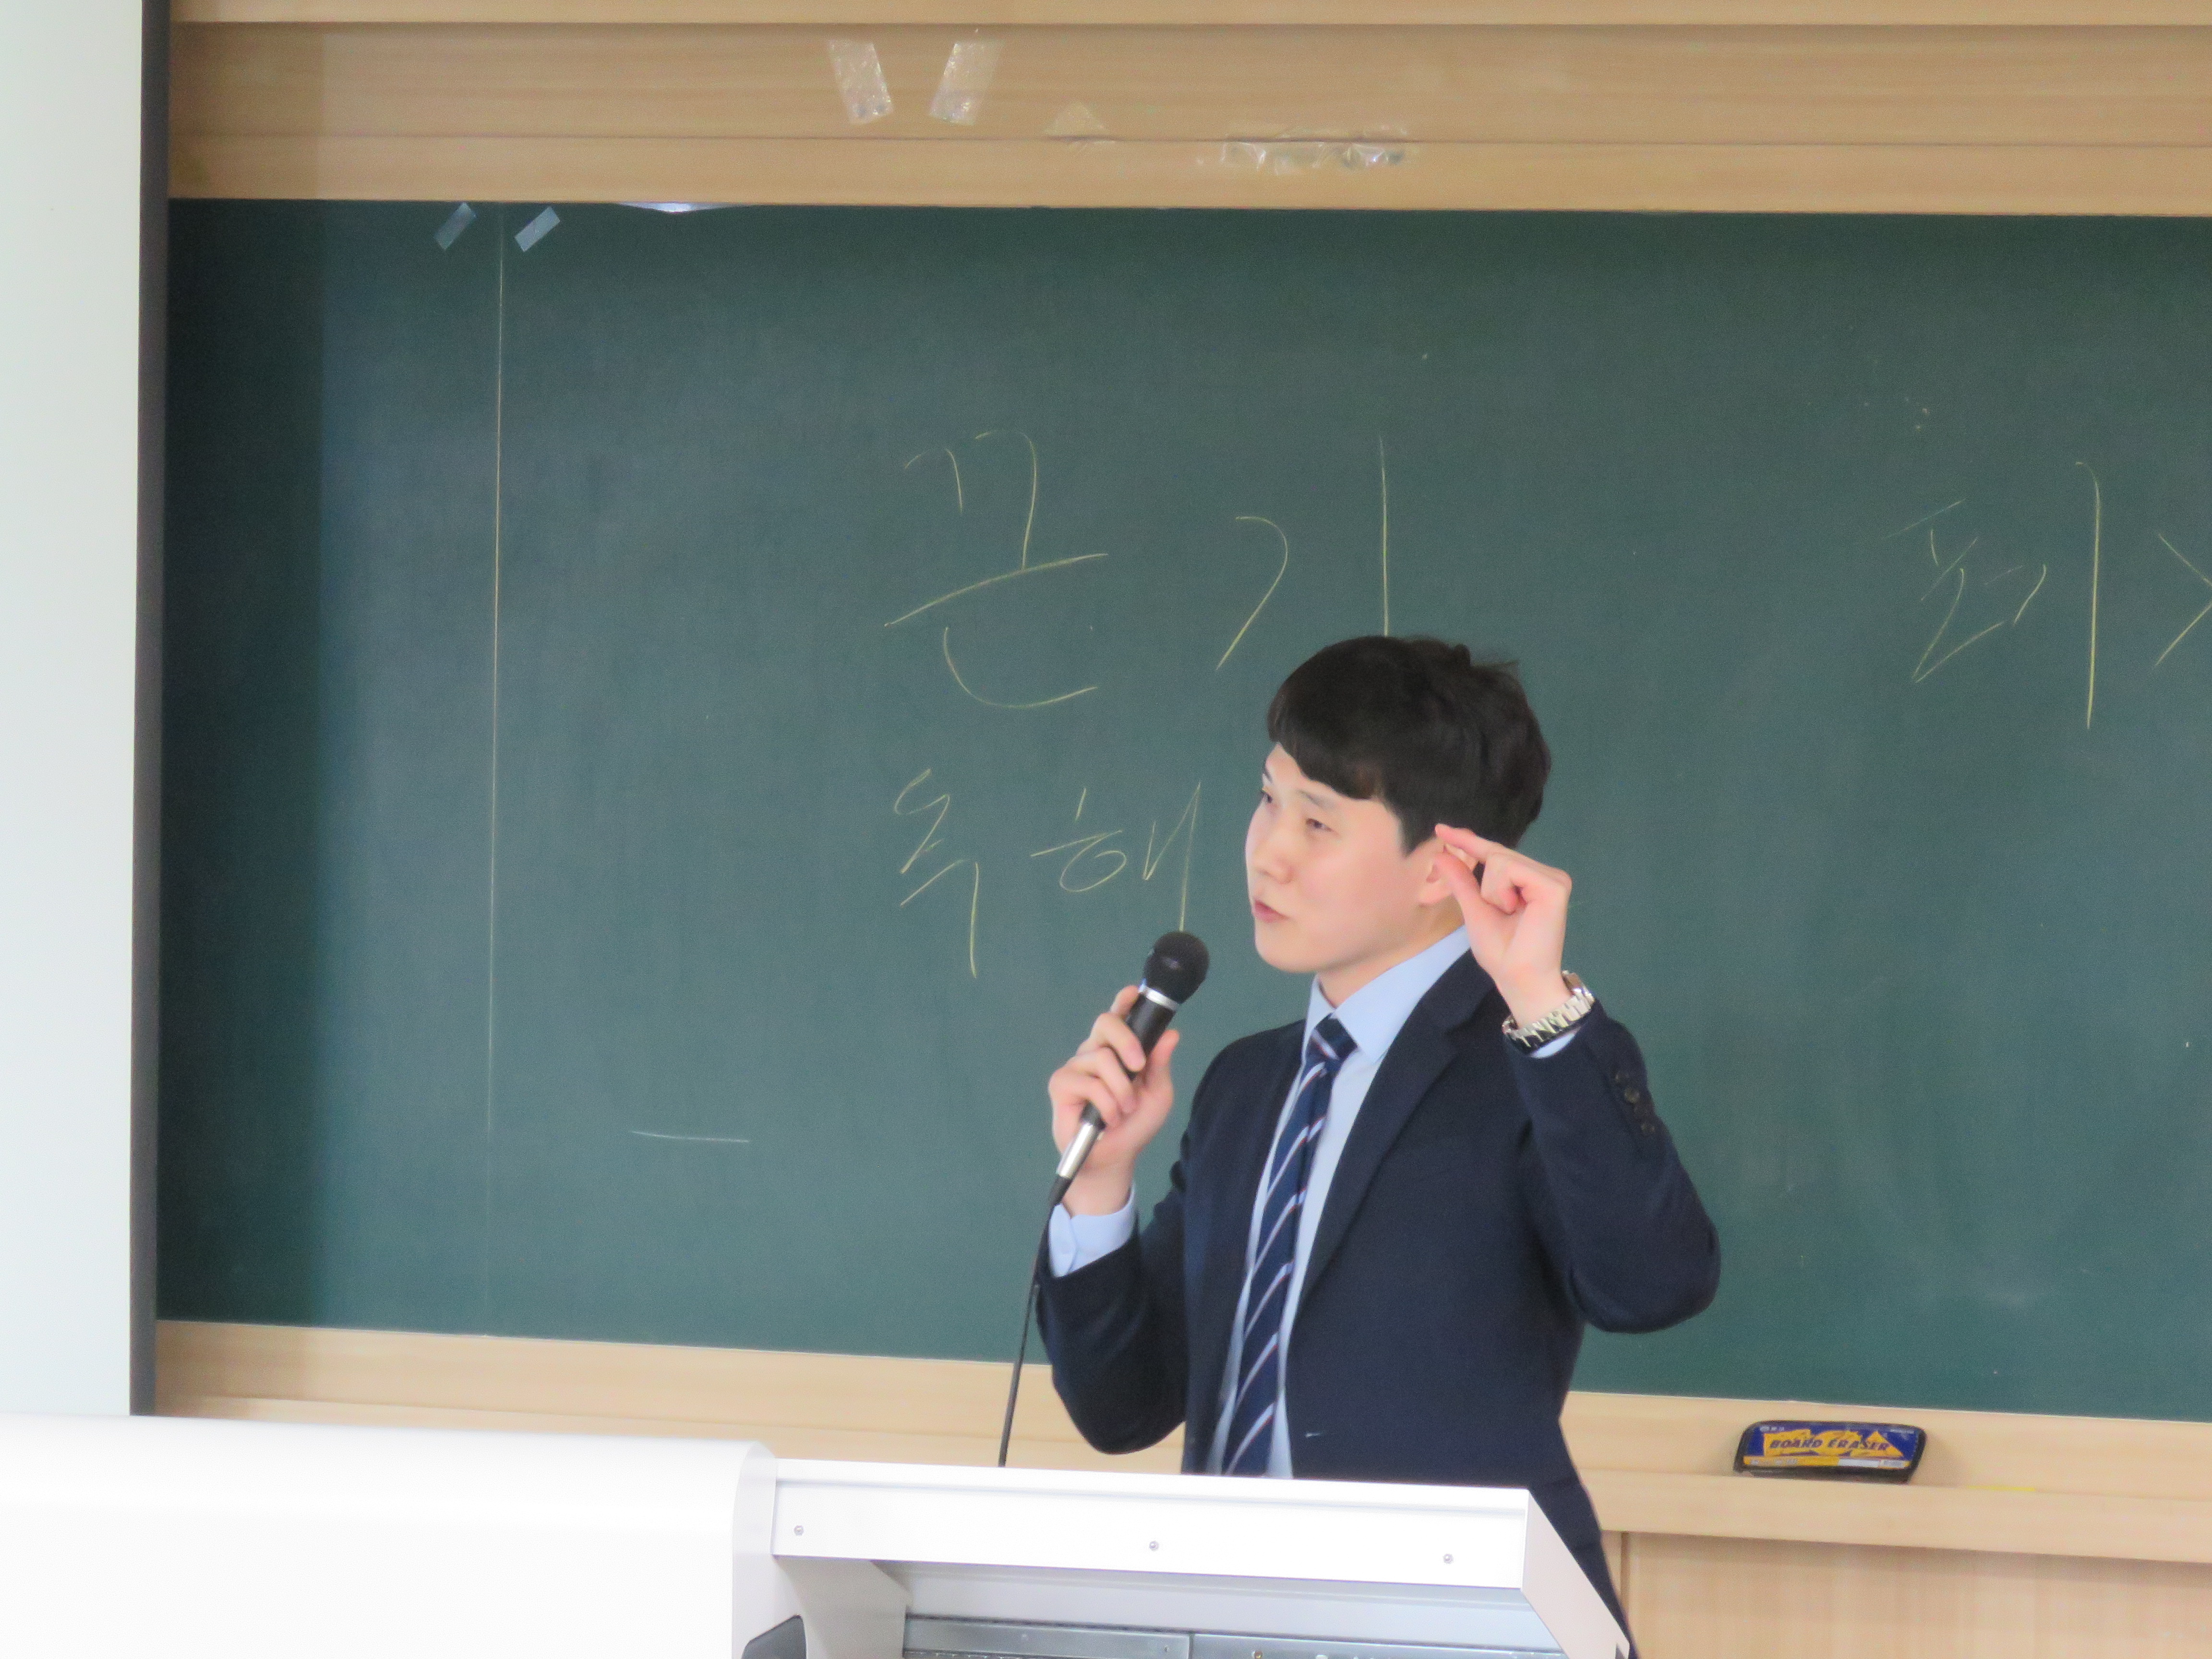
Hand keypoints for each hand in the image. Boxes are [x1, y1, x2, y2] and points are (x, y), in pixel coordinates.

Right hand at [1046, 986, 1178, 1215]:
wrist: (1115, 1158)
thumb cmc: (1135, 1124)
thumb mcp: (1157, 1095)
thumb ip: (1160, 1064)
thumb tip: (1171, 1034)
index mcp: (1118, 1050)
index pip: (1119, 1018)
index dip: (1124, 1002)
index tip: (1133, 993)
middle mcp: (1095, 1052)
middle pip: (1106, 1023)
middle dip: (1127, 1041)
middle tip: (1139, 1067)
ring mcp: (1076, 1066)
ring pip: (1101, 1057)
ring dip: (1121, 1089)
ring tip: (1125, 1111)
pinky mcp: (1061, 1084)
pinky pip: (1087, 1082)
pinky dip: (1105, 1103)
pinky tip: (1108, 1119)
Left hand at [1433, 825, 1574, 1027]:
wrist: (1518, 978)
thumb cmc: (1501, 951)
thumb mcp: (1474, 909)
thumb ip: (1461, 880)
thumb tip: (1440, 853)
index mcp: (1528, 879)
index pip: (1494, 852)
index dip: (1467, 840)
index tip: (1440, 828)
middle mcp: (1543, 873)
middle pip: (1496, 853)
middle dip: (1484, 884)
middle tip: (1501, 912)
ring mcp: (1552, 877)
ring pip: (1500, 859)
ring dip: (1491, 891)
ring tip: (1508, 913)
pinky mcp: (1555, 884)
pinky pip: (1510, 868)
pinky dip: (1500, 890)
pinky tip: (1513, 908)